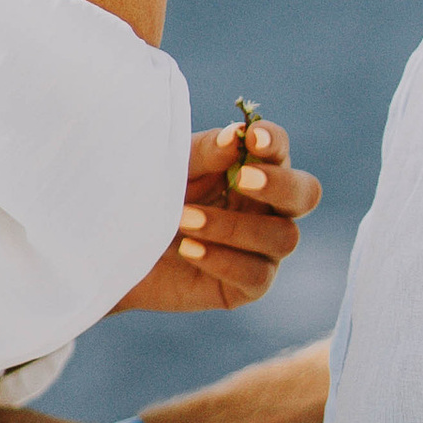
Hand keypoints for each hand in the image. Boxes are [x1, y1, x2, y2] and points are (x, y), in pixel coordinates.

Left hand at [112, 117, 323, 314]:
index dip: (274, 142)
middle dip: (280, 185)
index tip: (251, 138)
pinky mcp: (247, 287)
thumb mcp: (172, 167)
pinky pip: (257, 275)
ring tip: (185, 219)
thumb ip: (205, 152)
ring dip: (234, 226)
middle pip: (306, 194)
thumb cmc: (151, 199)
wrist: (116, 252)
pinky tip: (188, 249)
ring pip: (283, 237)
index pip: (280, 150)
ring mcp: (263, 250)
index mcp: (255, 170)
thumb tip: (235, 136)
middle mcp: (268, 209)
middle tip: (242, 179)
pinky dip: (223, 259)